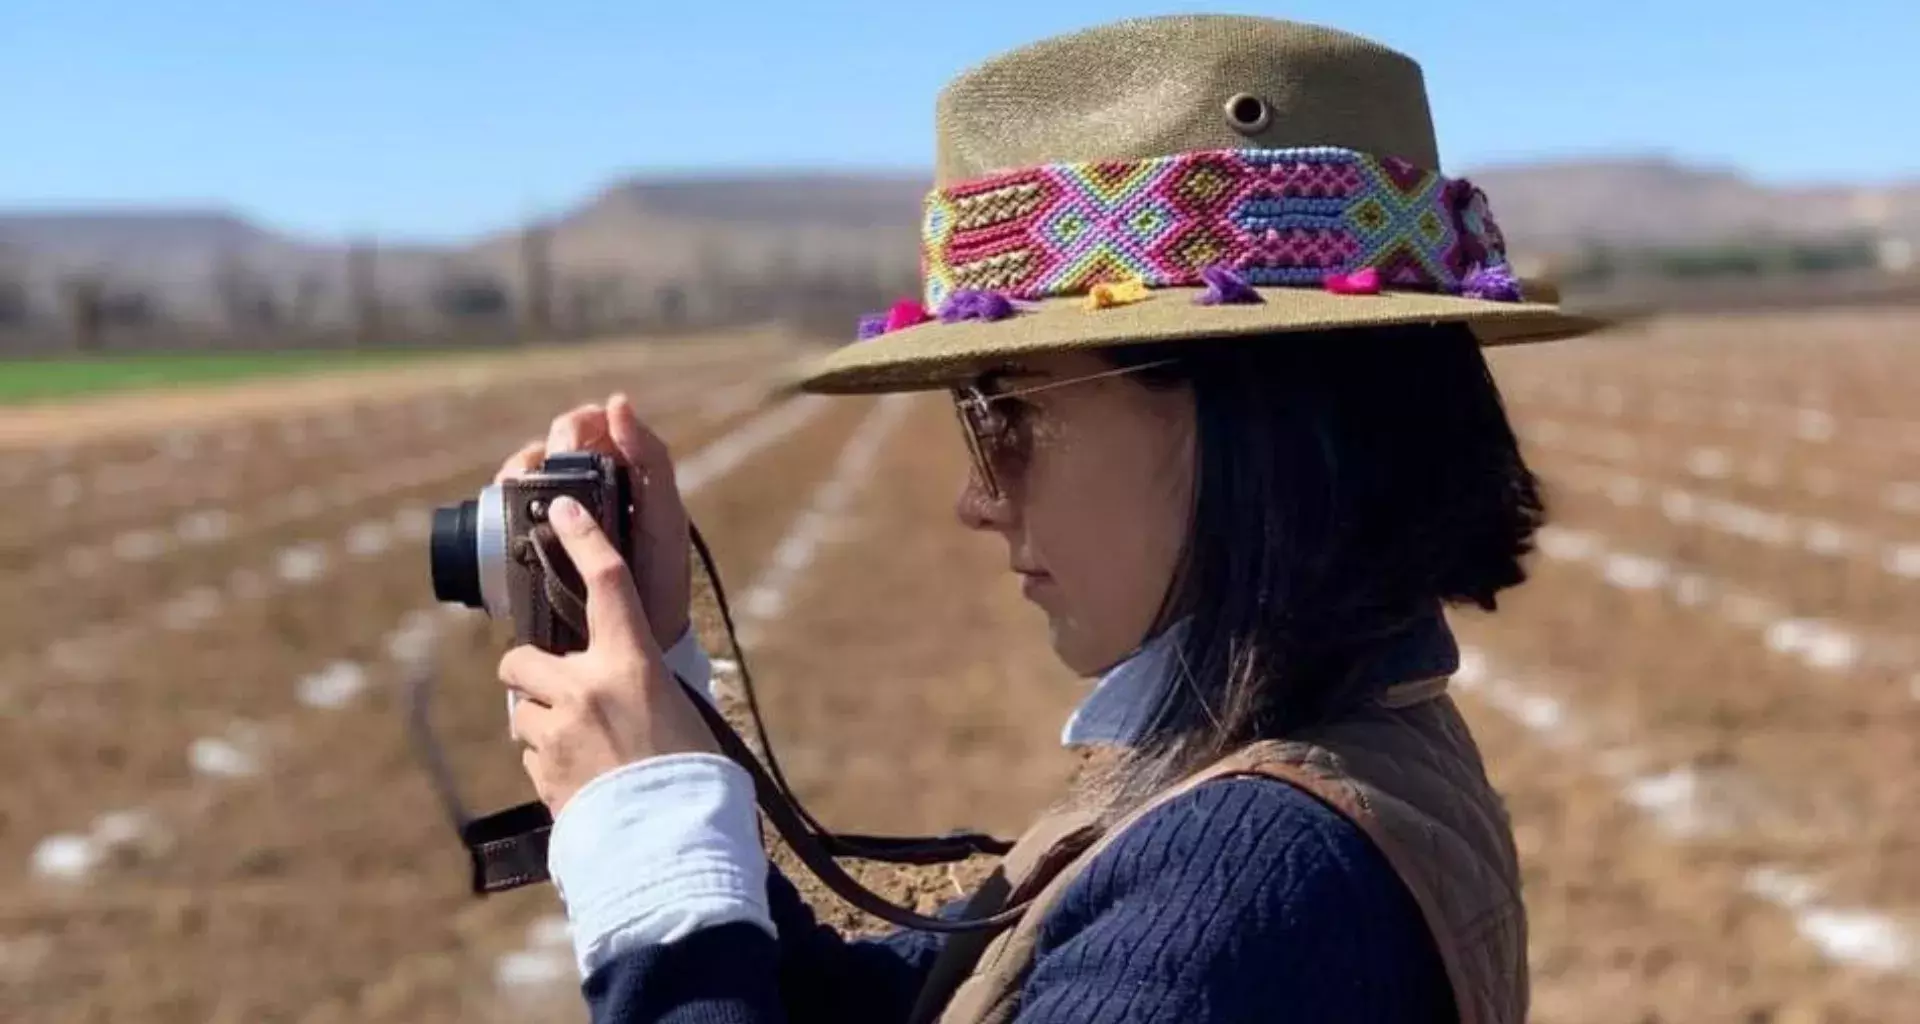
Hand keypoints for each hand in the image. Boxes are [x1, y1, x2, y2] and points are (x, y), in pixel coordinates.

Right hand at [496, 393, 691, 646]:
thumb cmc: (660, 577)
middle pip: (550, 444)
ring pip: (525, 472)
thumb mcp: (664, 517)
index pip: (590, 425)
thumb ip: (651, 460)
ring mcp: (558, 513)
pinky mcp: (533, 539)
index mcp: (622, 472)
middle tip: (545, 477)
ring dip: (518, 473)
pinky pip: (507, 507)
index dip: (576, 426)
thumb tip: (618, 401)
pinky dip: (501, 501)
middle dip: (544, 452)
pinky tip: (504, 509)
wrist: (635, 639)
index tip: (569, 451)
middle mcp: (588, 487)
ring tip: (519, 491)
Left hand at [498, 495, 717, 813]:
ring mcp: (556, 730)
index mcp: (633, 664)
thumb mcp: (680, 712)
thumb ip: (641, 686)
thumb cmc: (694, 777)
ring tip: (583, 750)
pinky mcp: (540, 770)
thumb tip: (622, 682)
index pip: (607, 583)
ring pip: (518, 709)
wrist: (671, 842)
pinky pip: (528, 752)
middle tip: (559, 693)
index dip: (584, 540)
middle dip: (530, 674)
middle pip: (521, 658)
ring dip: (540, 722)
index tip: (561, 511)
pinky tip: (581, 778)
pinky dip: (546, 760)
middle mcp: (587, 687)